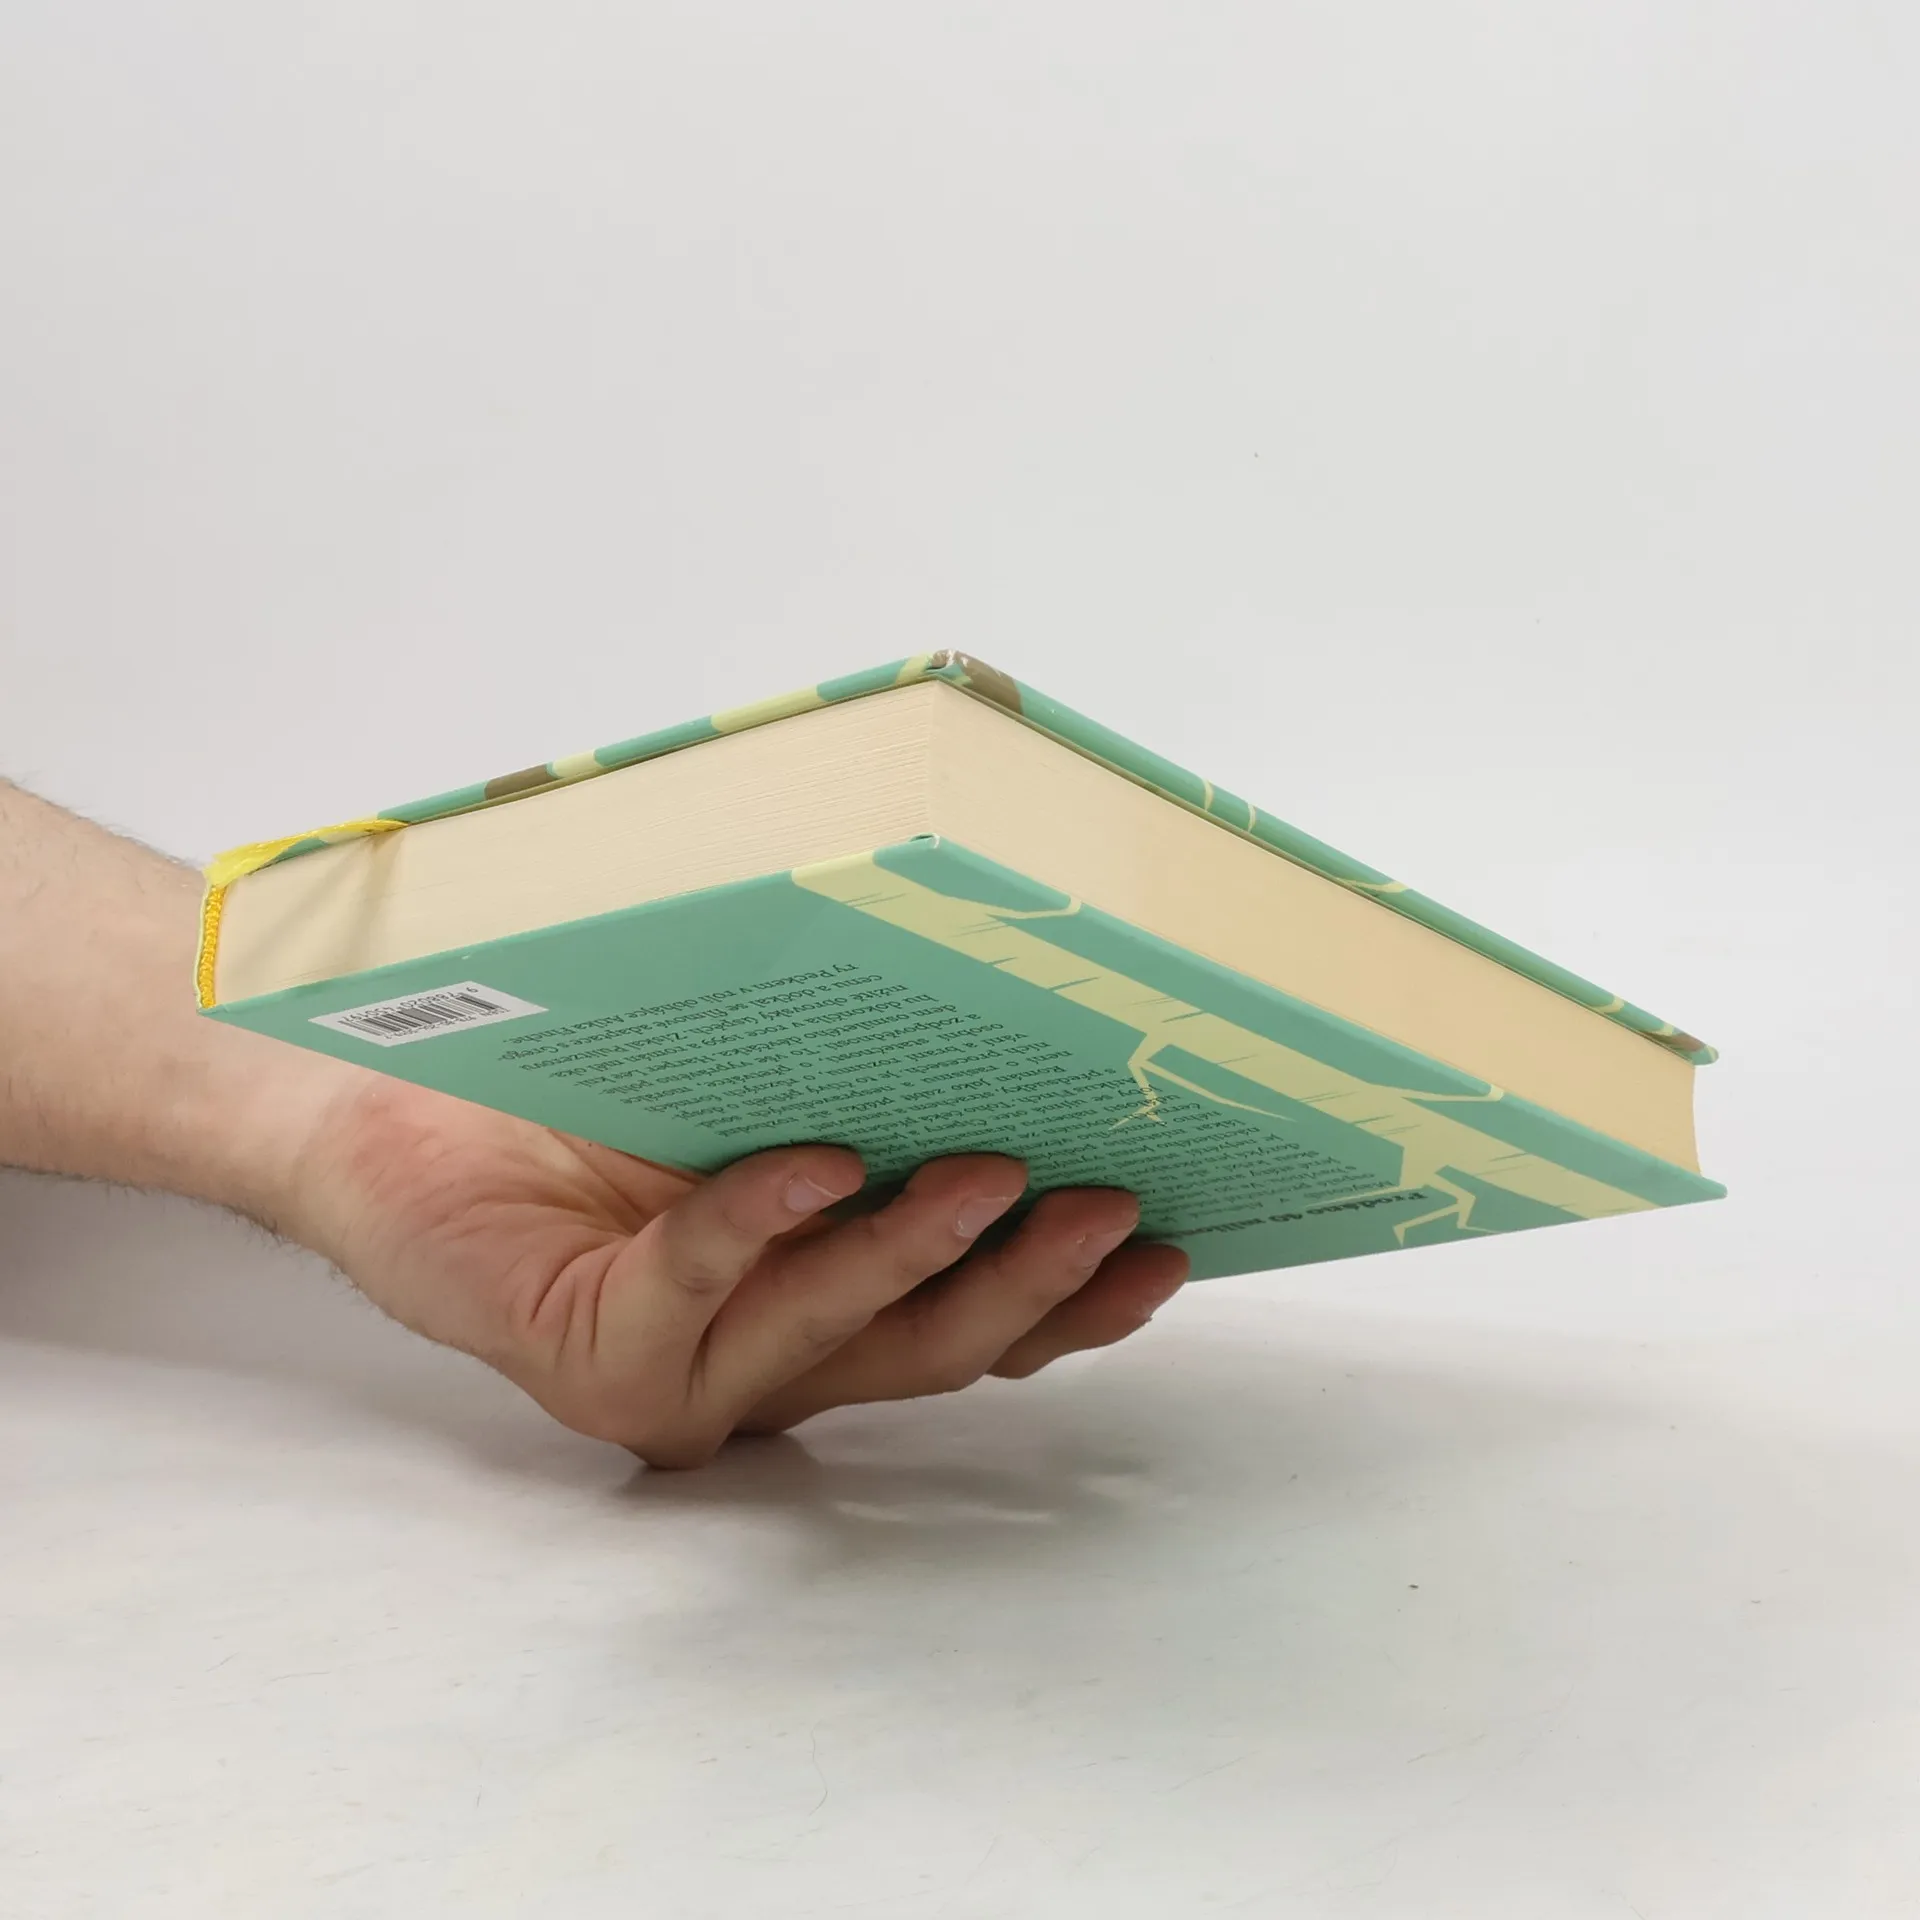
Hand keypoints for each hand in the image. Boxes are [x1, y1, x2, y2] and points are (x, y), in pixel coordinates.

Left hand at [289, 1076, 1188, 1467]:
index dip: (1072, 1307)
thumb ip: (863, 1106)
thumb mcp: (755, 1098)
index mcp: (817, 1315)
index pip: (969, 1330)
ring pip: (838, 1333)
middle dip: (1031, 1284)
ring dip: (922, 1253)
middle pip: (931, 1351)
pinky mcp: (598, 1357)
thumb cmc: (579, 1101)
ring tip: (992, 1175)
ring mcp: (687, 1378)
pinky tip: (816, 1165)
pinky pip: (697, 1282)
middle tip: (1110, 1207)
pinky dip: (760, 1221)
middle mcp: (766, 1367)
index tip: (1165, 1250)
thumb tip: (1007, 1030)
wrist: (390, 1121)